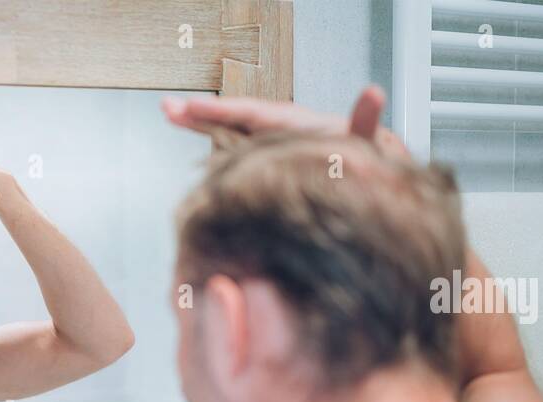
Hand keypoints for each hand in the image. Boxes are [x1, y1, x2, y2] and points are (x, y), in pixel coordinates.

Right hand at [162, 84, 410, 160]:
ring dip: (200, 123)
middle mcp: (278, 128)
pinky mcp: (266, 158)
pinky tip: (193, 155)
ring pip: (230, 132)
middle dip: (201, 110)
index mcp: (295, 122)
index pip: (252, 112)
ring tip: (171, 114)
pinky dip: (213, 147)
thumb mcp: (366, 138)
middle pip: (233, 116)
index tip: (194, 107)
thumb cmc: (365, 155)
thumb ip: (365, 119)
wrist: (367, 165)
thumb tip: (374, 95)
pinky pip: (235, 150)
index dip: (222, 110)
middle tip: (168, 106)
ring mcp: (269, 142)